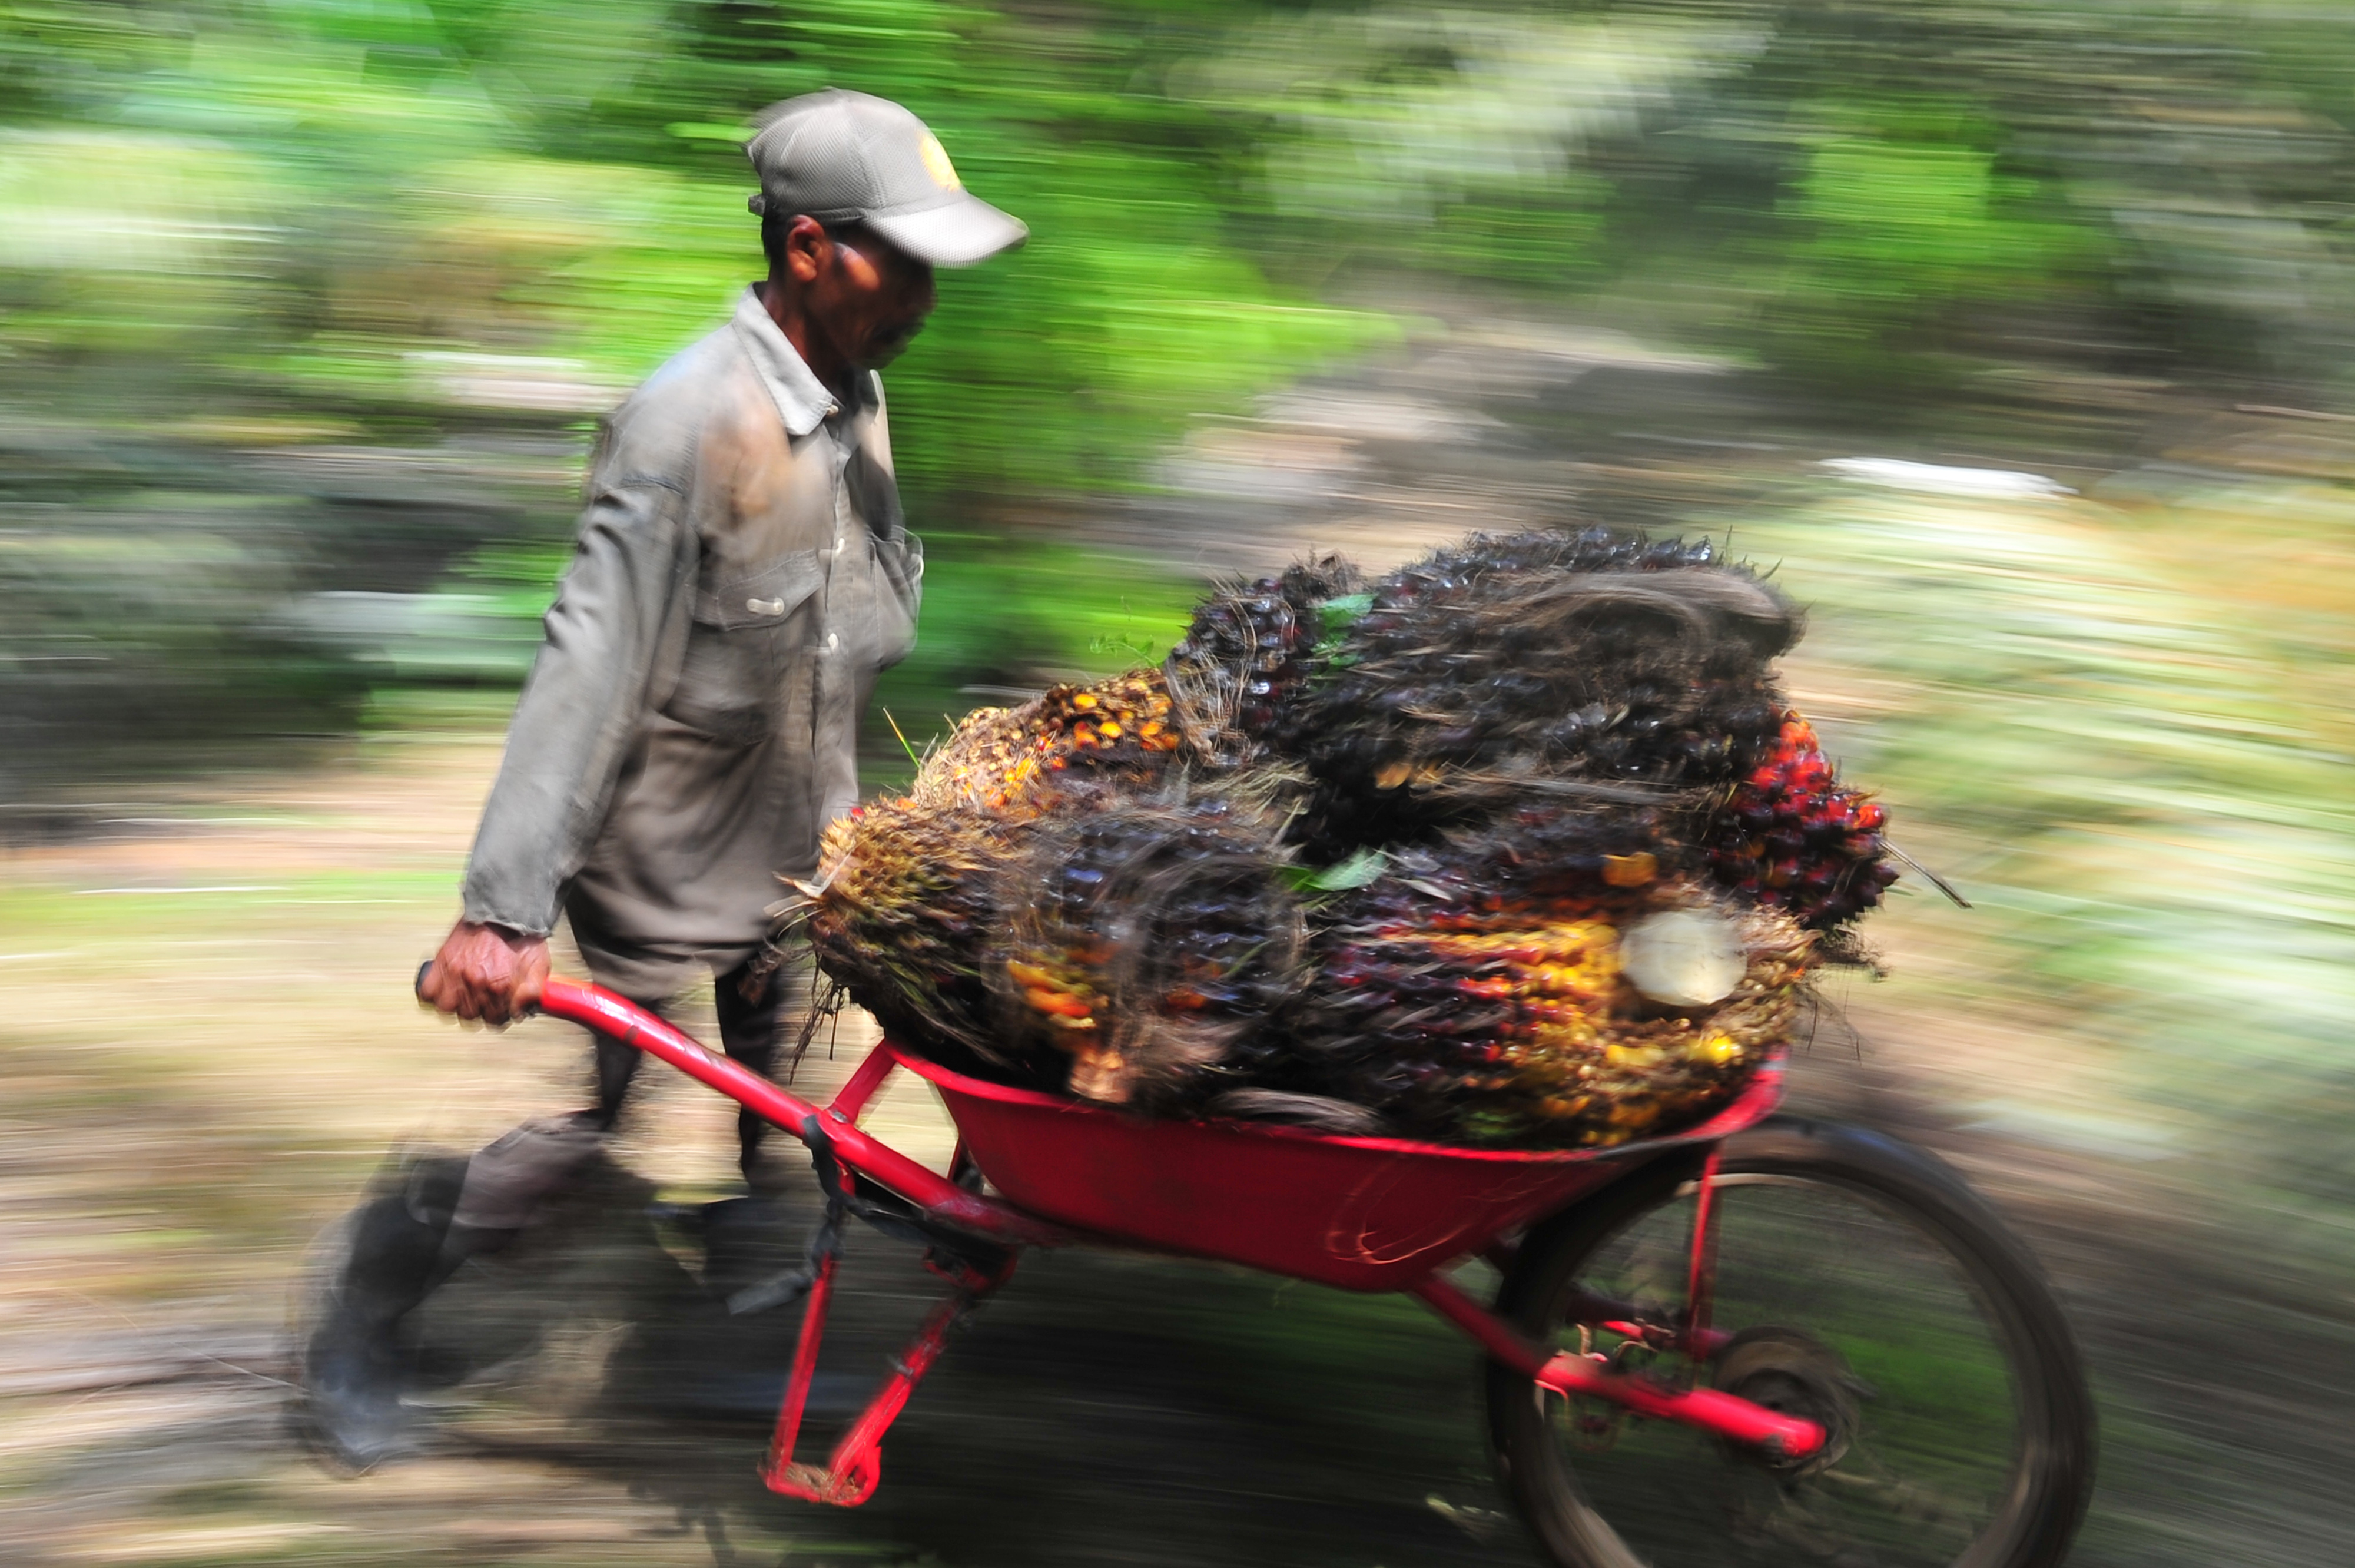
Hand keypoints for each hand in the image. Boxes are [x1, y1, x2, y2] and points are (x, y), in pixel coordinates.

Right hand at [419, 920, 548, 1025]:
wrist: (504, 908)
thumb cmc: (522, 936)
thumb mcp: (538, 965)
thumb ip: (533, 992)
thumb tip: (522, 1011)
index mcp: (501, 985)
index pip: (494, 1020)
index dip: (497, 1015)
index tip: (497, 1009)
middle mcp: (477, 982)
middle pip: (469, 1016)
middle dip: (477, 1010)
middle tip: (481, 999)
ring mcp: (456, 972)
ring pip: (447, 1007)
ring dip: (454, 1004)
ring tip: (463, 996)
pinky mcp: (442, 961)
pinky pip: (428, 991)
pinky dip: (433, 993)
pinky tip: (445, 989)